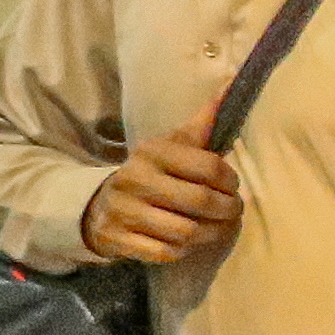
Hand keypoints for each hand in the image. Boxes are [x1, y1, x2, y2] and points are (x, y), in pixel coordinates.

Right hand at [85, 104, 241, 265]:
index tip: (233, 186)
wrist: (99, 204)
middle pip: (201, 201)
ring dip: (211, 234)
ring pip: (186, 232)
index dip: (231, 181)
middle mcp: (135, 179)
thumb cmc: (153, 173)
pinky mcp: (119, 240)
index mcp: (152, 152)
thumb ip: (205, 122)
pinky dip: (184, 251)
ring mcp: (124, 211)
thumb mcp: (174, 145)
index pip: (209, 166)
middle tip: (233, 211)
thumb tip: (235, 82)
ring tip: (216, 227)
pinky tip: (188, 241)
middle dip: (228, 210)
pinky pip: (166, 253)